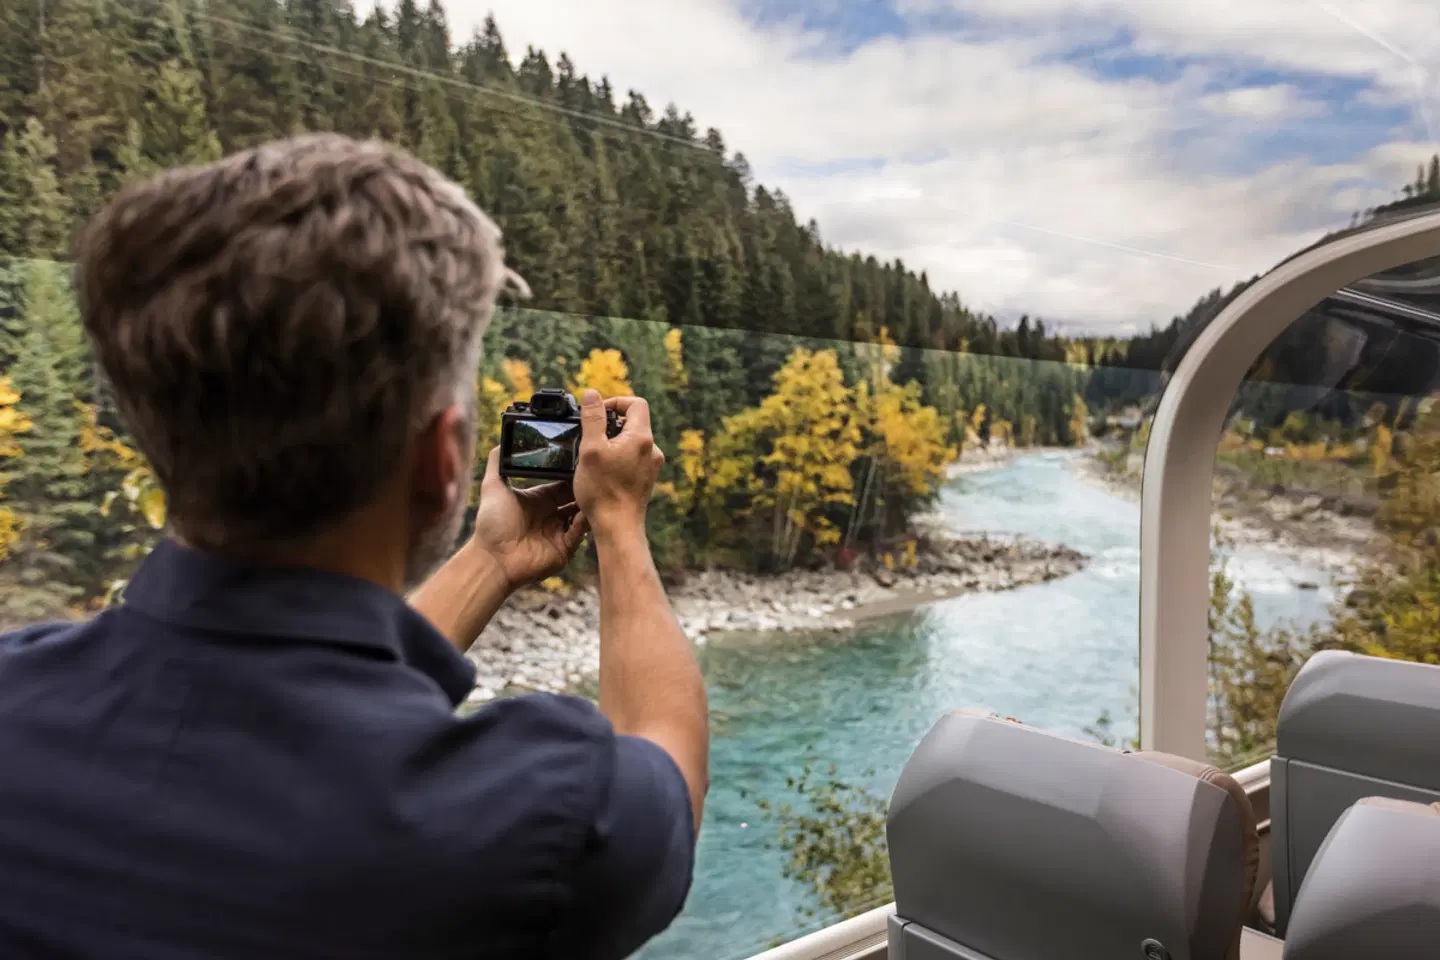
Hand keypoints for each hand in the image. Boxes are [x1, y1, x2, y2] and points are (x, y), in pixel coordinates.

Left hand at [470, 447, 589, 590]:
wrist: (492, 558)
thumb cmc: (491, 523)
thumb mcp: (493, 487)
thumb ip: (498, 464)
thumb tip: (500, 442)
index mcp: (539, 499)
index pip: (563, 484)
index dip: (573, 475)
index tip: (585, 464)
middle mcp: (551, 515)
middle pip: (575, 499)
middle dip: (585, 489)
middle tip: (597, 477)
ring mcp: (558, 533)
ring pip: (581, 516)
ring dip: (589, 506)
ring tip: (597, 493)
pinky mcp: (563, 550)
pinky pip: (579, 535)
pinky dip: (584, 524)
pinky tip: (587, 512)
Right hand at [574, 390, 664, 538]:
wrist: (617, 528)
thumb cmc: (603, 491)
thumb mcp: (591, 449)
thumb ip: (592, 418)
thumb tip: (592, 394)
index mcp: (642, 438)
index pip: (636, 404)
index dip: (616, 402)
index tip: (598, 413)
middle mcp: (651, 450)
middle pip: (634, 423)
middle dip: (611, 424)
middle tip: (591, 436)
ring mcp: (650, 467)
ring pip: (632, 442)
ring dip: (613, 443)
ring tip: (594, 456)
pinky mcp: (645, 480)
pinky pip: (632, 459)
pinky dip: (618, 458)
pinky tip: (602, 472)